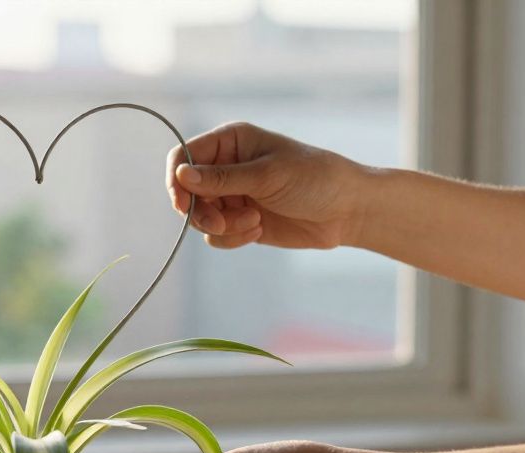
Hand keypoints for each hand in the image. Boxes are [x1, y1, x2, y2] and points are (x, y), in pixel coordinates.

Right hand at [167, 122, 370, 249]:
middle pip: (185, 191)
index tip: (183, 204)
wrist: (347, 210)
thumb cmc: (314, 178)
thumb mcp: (266, 176)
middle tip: (220, 224)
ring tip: (252, 224)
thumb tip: (180, 175)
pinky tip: (257, 230)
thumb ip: (221, 178)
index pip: (183, 157)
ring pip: (200, 216)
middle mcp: (226, 166)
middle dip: (200, 211)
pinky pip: (216, 235)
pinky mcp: (239, 221)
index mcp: (230, 142)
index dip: (177, 180)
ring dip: (221, 226)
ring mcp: (232, 195)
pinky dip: (231, 238)